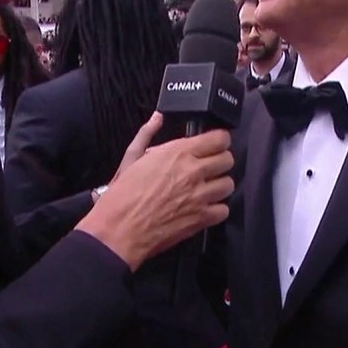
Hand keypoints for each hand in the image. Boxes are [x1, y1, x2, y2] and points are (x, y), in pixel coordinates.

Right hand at [76, 124, 234, 271]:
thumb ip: (147, 133)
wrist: (119, 229)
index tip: (215, 144)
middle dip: (220, 161)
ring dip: (219, 185)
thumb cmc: (123, 195)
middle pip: (228, 160)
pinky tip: (204, 207)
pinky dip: (216, 209)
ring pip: (228, 184)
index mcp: (178, 153)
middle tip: (210, 167)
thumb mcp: (131, 157)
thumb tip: (157, 118)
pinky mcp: (201, 219)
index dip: (219, 140)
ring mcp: (200, 196)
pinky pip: (223, 210)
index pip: (219, 138)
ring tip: (206, 188)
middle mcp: (193, 172)